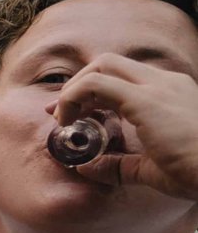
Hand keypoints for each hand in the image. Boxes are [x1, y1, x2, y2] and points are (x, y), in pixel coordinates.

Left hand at [54, 55, 197, 199]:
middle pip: (109, 63)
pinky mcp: (146, 100)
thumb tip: (85, 168)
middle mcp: (167, 83)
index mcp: (173, 93)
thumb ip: (119, 166)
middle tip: (59, 113)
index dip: (92, 92)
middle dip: (78, 84)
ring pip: (101, 66)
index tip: (72, 115)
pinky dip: (74, 97)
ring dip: (74, 89)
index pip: (125, 77)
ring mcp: (158, 87)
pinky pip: (95, 83)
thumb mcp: (152, 169)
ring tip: (63, 118)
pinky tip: (69, 121)